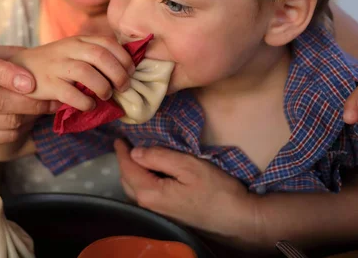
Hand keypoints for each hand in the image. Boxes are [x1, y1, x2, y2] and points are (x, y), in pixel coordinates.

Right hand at [0, 44, 57, 151]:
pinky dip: (23, 128)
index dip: (6, 73)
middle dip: (29, 101)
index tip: (31, 81)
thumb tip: (39, 59)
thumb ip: (6, 54)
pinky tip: (32, 119)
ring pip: (4, 120)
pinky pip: (4, 135)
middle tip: (54, 98)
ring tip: (48, 107)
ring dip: (31, 115)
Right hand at [10, 36, 134, 111]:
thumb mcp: (74, 51)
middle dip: (118, 74)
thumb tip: (127, 71)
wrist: (19, 69)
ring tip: (106, 96)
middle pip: (101, 56)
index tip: (131, 72)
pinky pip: (72, 94)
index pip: (108, 43)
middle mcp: (68, 49)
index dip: (124, 58)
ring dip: (103, 87)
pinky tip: (89, 105)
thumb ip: (94, 55)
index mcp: (78, 40)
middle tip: (124, 87)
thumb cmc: (54, 64)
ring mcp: (57, 66)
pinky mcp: (48, 84)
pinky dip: (86, 103)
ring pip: (87, 73)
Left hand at [114, 140, 257, 239]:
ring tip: (136, 157)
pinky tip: (150, 173)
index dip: (121, 152)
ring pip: (135, 190)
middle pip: (127, 181)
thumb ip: (160, 157)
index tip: (119, 138)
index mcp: (150, 193)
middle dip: (124, 162)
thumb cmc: (216, 190)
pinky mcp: (167, 215)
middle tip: (127, 145)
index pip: (127, 169)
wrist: (238, 220)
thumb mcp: (189, 166)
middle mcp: (148, 206)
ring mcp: (158, 213)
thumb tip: (135, 152)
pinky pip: (146, 195)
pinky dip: (142, 181)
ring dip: (132, 173)